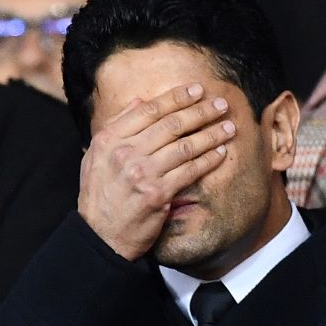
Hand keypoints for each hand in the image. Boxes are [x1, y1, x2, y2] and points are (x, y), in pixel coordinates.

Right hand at [78, 83, 235, 259]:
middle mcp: (124, 153)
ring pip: (185, 147)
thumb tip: (140, 100)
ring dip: (211, 135)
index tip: (197, 90)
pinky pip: (190, 171)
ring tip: (229, 127)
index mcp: (108, 139)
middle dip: (200, 112)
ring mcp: (142, 173)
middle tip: (221, 104)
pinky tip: (221, 152)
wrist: (101, 235)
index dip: (176, 97)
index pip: (148, 110)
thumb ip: (117, 126)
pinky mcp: (158, 194)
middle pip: (170, 125)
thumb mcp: (96, 156)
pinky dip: (208, 160)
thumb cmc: (101, 194)